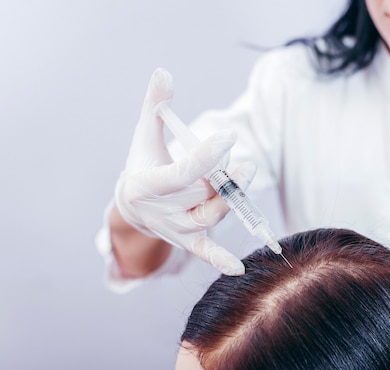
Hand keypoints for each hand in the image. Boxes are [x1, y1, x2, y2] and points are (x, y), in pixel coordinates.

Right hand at [114, 68, 254, 275]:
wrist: (134, 206)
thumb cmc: (144, 165)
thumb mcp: (145, 135)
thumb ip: (156, 106)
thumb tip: (164, 72)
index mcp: (147, 185)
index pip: (181, 172)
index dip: (205, 156)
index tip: (229, 135)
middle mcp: (161, 211)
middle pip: (200, 194)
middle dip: (223, 176)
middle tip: (245, 159)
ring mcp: (177, 228)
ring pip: (209, 217)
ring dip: (229, 200)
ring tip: (247, 172)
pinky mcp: (190, 240)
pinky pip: (207, 252)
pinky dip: (220, 260)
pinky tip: (239, 268)